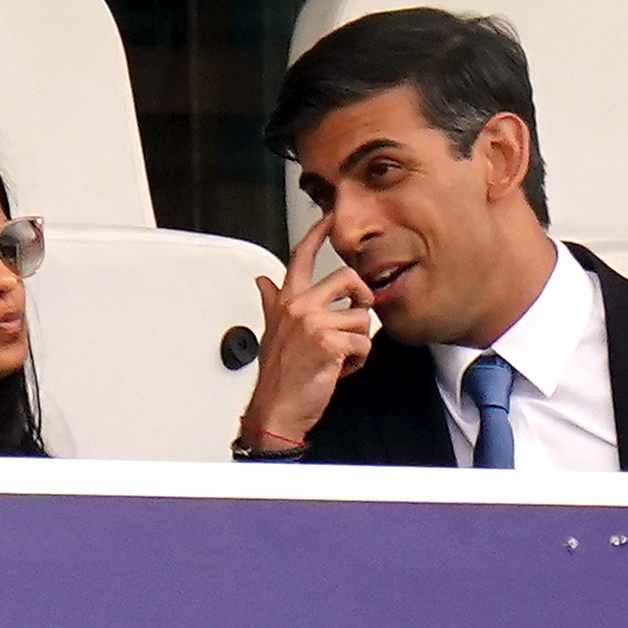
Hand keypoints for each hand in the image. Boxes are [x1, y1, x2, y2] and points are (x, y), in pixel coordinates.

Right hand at [241, 215, 373, 449]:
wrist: (276, 410)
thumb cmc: (279, 375)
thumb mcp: (272, 332)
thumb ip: (272, 302)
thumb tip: (264, 282)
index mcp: (287, 302)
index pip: (301, 257)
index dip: (316, 233)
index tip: (329, 217)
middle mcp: (299, 307)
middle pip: (347, 278)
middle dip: (361, 298)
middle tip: (357, 316)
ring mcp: (314, 323)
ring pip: (361, 317)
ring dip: (358, 341)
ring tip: (339, 356)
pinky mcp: (329, 342)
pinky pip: (364, 343)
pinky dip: (358, 361)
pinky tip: (341, 369)